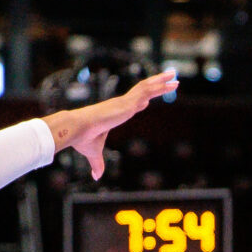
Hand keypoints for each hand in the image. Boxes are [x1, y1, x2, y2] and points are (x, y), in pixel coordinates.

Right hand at [39, 69, 179, 180]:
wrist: (77, 129)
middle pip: (141, 92)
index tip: (146, 101)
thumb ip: (97, 164)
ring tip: (174, 75)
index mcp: (113, 114)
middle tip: (168, 80)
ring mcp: (124, 102)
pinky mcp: (127, 103)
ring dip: (161, 81)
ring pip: (146, 88)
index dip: (139, 102)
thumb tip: (96, 177)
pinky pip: (146, 91)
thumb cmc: (83, 139)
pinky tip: (169, 83)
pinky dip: (158, 86)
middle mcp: (119, 105)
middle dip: (155, 86)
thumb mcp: (94, 153)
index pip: (129, 105)